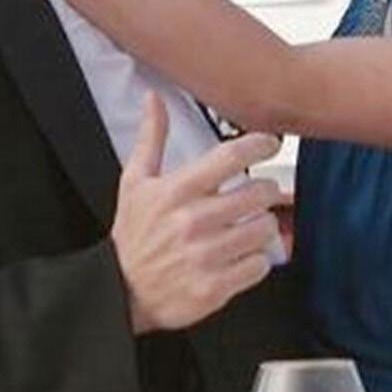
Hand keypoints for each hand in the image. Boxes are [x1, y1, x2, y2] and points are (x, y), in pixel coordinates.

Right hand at [113, 93, 283, 333]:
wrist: (121, 292)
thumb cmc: (133, 235)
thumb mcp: (135, 182)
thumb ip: (151, 138)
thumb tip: (154, 100)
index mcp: (177, 191)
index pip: (231, 156)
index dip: (260, 144)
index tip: (269, 143)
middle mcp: (193, 221)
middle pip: (258, 192)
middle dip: (264, 191)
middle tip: (257, 194)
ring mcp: (205, 255)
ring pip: (264, 228)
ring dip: (263, 225)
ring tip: (248, 226)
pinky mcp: (215, 287)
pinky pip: (260, 265)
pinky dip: (257, 260)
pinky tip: (242, 255)